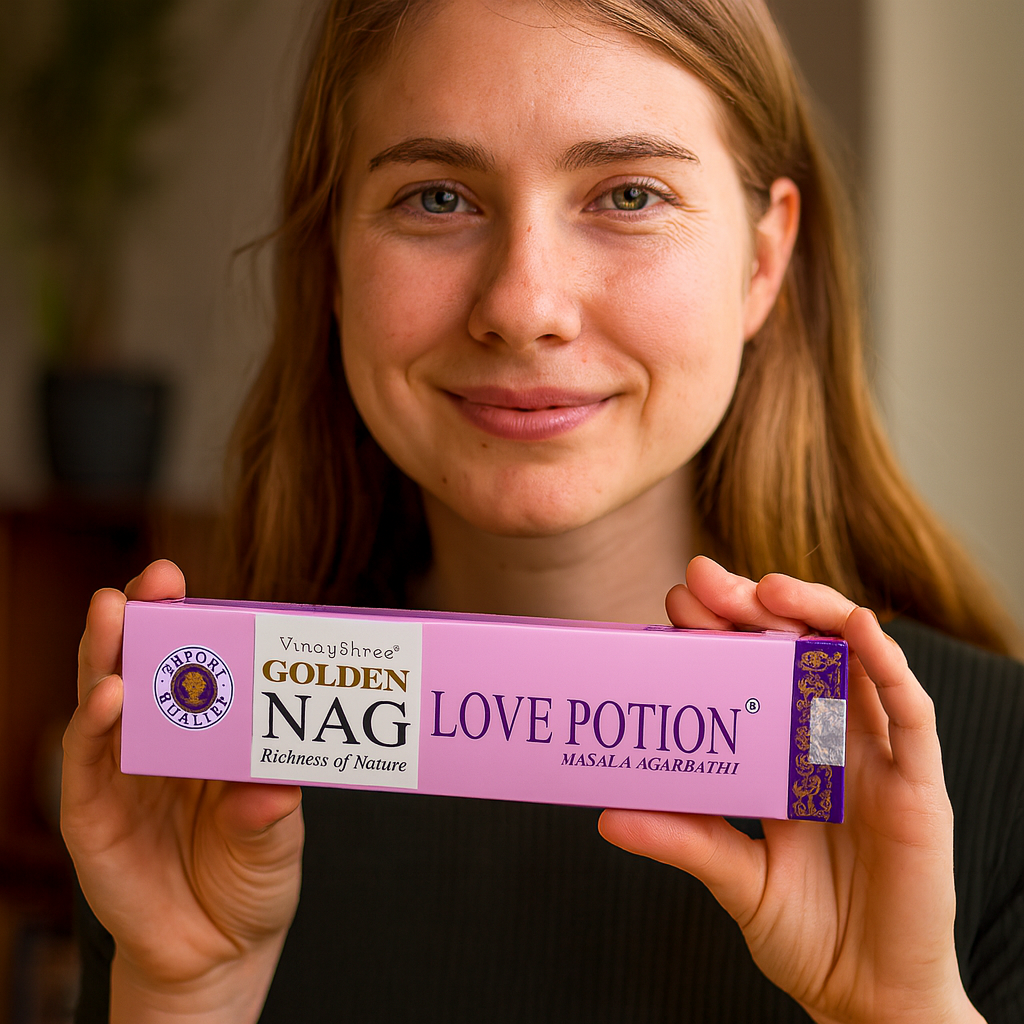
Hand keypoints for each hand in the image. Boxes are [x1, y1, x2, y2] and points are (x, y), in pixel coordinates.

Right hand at [61, 561, 303, 1022]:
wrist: (216, 954)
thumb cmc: (250, 879)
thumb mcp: (278, 841)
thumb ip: (272, 813)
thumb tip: (273, 787)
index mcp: (211, 733)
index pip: (199, 665)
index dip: (197, 622)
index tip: (207, 585)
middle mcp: (162, 743)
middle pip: (146, 666)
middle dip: (147, 617)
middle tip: (157, 577)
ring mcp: (122, 775)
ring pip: (105, 699)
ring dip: (109, 654)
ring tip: (115, 614)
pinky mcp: (92, 816)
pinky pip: (87, 763)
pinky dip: (94, 726)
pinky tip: (110, 696)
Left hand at [599, 556, 984, 1023]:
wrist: (866, 1001)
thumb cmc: (808, 934)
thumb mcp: (733, 877)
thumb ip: (682, 839)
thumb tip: (605, 813)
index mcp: (783, 755)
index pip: (750, 674)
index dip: (717, 635)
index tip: (674, 605)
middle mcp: (828, 744)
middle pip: (796, 652)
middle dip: (752, 609)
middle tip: (704, 582)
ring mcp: (874, 758)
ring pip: (852, 662)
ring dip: (814, 614)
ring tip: (767, 588)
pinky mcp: (917, 786)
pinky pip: (909, 712)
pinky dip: (887, 664)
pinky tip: (857, 627)